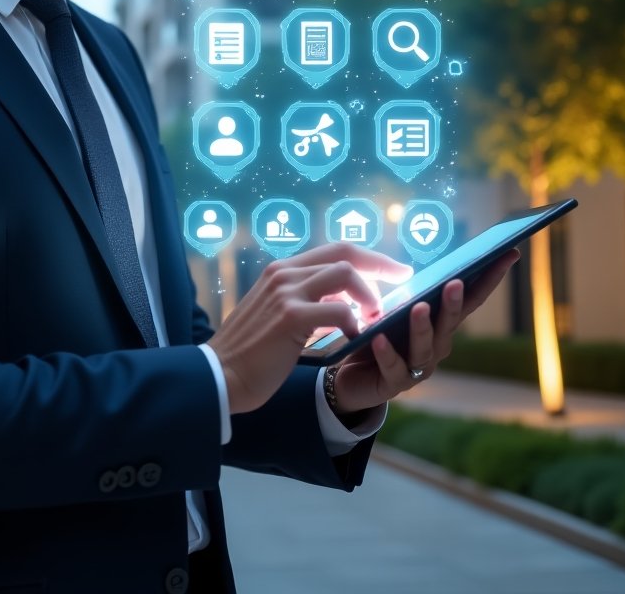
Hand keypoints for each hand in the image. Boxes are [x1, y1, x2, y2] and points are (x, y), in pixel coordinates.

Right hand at [207, 243, 413, 414]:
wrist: (221, 374)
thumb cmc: (250, 350)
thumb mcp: (274, 312)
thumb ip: (302, 298)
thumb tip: (341, 297)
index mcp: (281, 270)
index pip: (334, 249)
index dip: (368, 256)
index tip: (393, 268)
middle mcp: (284, 273)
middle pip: (344, 253)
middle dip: (380, 265)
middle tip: (403, 280)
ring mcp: (286, 291)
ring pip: (345, 274)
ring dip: (368, 295)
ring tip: (374, 316)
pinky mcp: (291, 316)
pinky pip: (340, 310)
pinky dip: (354, 322)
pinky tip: (353, 336)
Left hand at [331, 248, 519, 413]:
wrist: (350, 377)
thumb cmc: (377, 339)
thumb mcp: (390, 311)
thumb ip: (402, 294)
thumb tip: (408, 269)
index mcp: (439, 325)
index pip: (468, 299)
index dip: (489, 278)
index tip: (508, 254)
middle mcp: (435, 347)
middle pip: (450, 322)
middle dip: (454, 302)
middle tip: (455, 282)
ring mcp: (418, 368)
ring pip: (425, 346)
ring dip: (423, 326)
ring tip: (419, 307)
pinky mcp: (395, 383)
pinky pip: (393, 366)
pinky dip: (387, 352)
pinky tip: (379, 338)